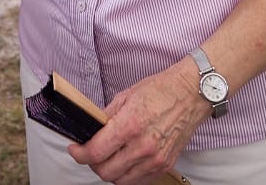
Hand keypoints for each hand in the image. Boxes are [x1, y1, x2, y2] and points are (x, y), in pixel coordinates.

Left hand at [69, 61, 207, 184]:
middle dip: (92, 163)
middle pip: (106, 171)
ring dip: (109, 171)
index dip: (79, 154)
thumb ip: (106, 117)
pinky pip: (139, 180)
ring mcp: (156, 159)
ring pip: (121, 180)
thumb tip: (91, 131)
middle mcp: (143, 146)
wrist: (190, 94)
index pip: (96, 152)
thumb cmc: (160, 91)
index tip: (75, 149)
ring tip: (107, 157)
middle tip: (89, 153)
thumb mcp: (125, 96)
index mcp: (130, 125)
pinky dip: (127, 175)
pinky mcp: (165, 165)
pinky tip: (125, 161)